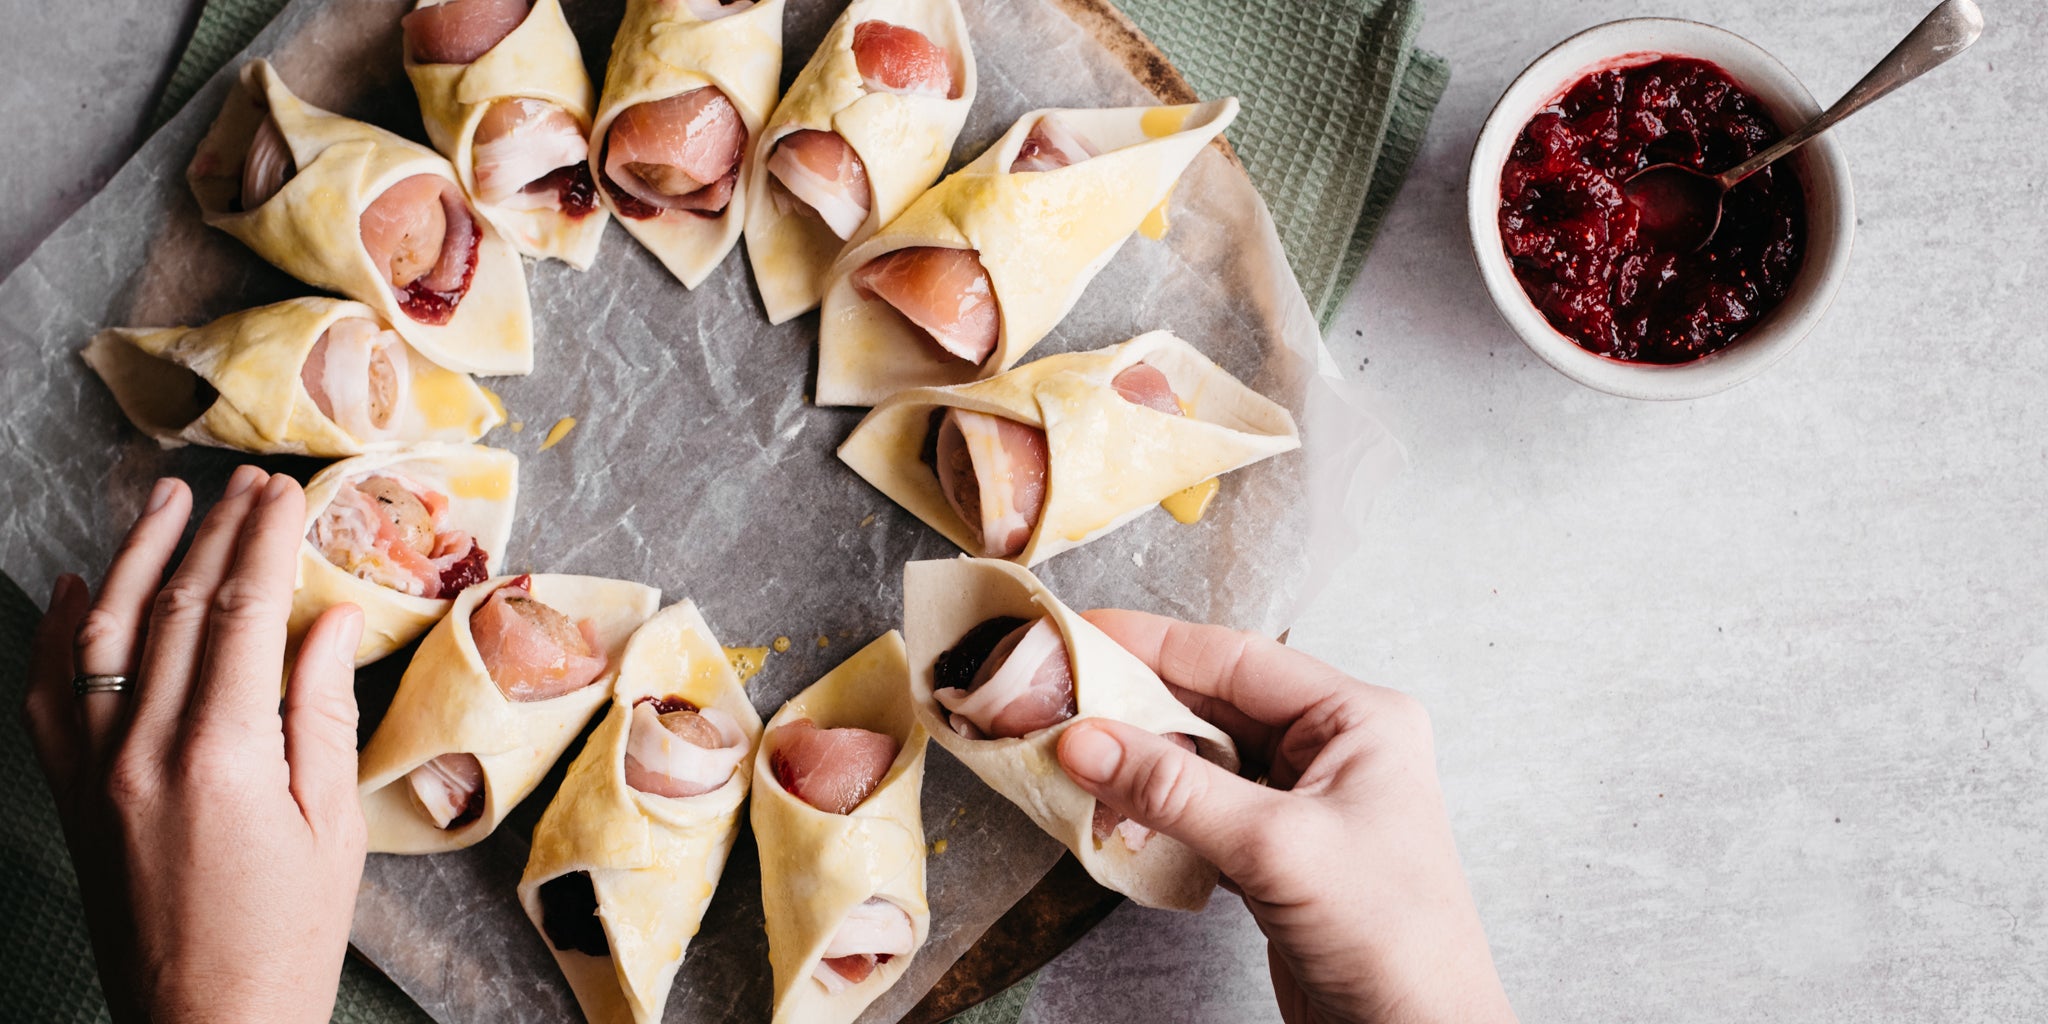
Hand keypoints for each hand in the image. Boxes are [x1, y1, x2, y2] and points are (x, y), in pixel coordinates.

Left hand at [21, 466, 367, 1023]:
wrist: (205, 1023)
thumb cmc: (287, 935)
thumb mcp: (333, 824)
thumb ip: (324, 711)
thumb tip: (330, 620)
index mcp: (222, 756)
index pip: (241, 615)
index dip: (265, 543)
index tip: (286, 494)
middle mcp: (142, 751)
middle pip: (174, 610)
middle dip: (215, 535)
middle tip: (247, 485)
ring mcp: (93, 772)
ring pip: (102, 635)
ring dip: (133, 559)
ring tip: (164, 502)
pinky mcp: (69, 795)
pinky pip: (48, 695)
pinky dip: (57, 632)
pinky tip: (73, 587)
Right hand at [1057, 610, 1515, 1023]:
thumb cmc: (1389, 936)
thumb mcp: (1274, 847)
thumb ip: (1174, 789)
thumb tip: (1086, 740)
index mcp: (1357, 719)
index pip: (1238, 659)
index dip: (1154, 645)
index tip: (1080, 633)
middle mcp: (1334, 748)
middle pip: (1214, 705)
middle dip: (1135, 707)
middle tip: (1056, 700)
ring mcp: (1305, 802)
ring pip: (1202, 759)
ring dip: (1140, 764)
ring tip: (1071, 759)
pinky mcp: (1277, 853)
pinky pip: (1202, 811)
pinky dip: (1156, 813)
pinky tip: (1111, 815)